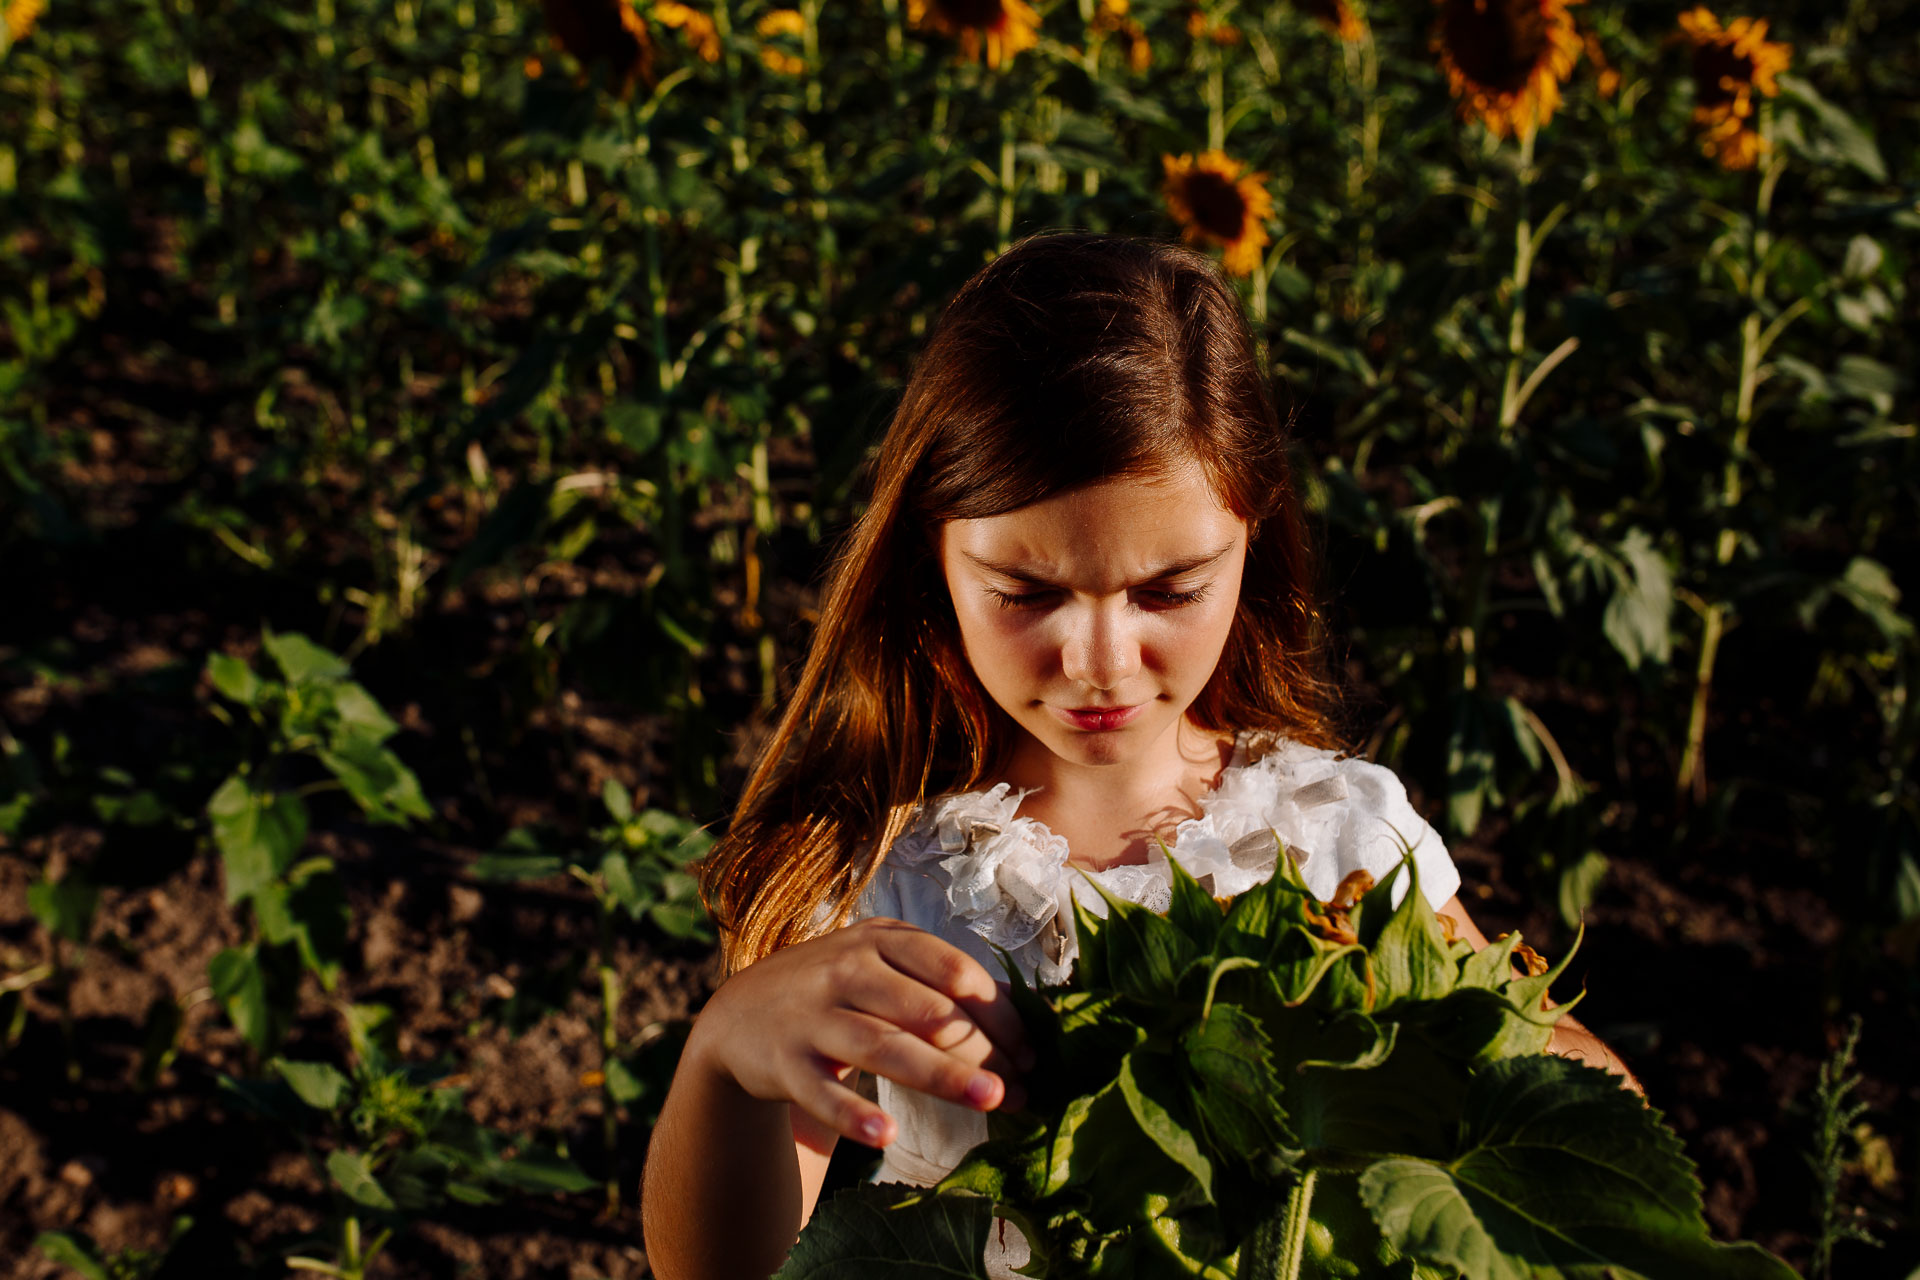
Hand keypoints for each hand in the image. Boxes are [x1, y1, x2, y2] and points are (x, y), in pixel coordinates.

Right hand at [685, 917, 1033, 1147]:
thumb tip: (1022, 1016)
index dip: (999, 1013)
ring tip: (991, 1101)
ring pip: (884, 1046)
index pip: (954, 971)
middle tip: (1024, 1089)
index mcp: (882, 939)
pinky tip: (886, 1138)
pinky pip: (823, 1093)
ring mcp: (813, 1016)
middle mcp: (847, 969)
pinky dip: (853, 1116)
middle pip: (928, 1011)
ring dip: (942, 1075)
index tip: (1032, 1053)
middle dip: (983, 1050)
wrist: (740, 1016)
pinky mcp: (786, 1064)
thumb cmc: (837, 991)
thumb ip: (940, 983)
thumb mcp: (882, 967)